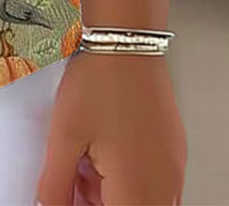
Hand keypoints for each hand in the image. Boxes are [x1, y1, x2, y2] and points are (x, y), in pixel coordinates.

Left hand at [37, 52, 185, 204]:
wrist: (125, 39)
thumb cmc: (99, 80)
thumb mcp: (64, 137)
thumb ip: (55, 185)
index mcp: (138, 189)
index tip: (67, 196)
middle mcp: (164, 184)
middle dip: (98, 202)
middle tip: (74, 177)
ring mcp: (173, 166)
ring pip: (141, 198)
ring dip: (112, 192)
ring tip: (85, 158)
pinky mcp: (173, 149)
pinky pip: (153, 180)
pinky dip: (127, 175)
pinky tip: (104, 148)